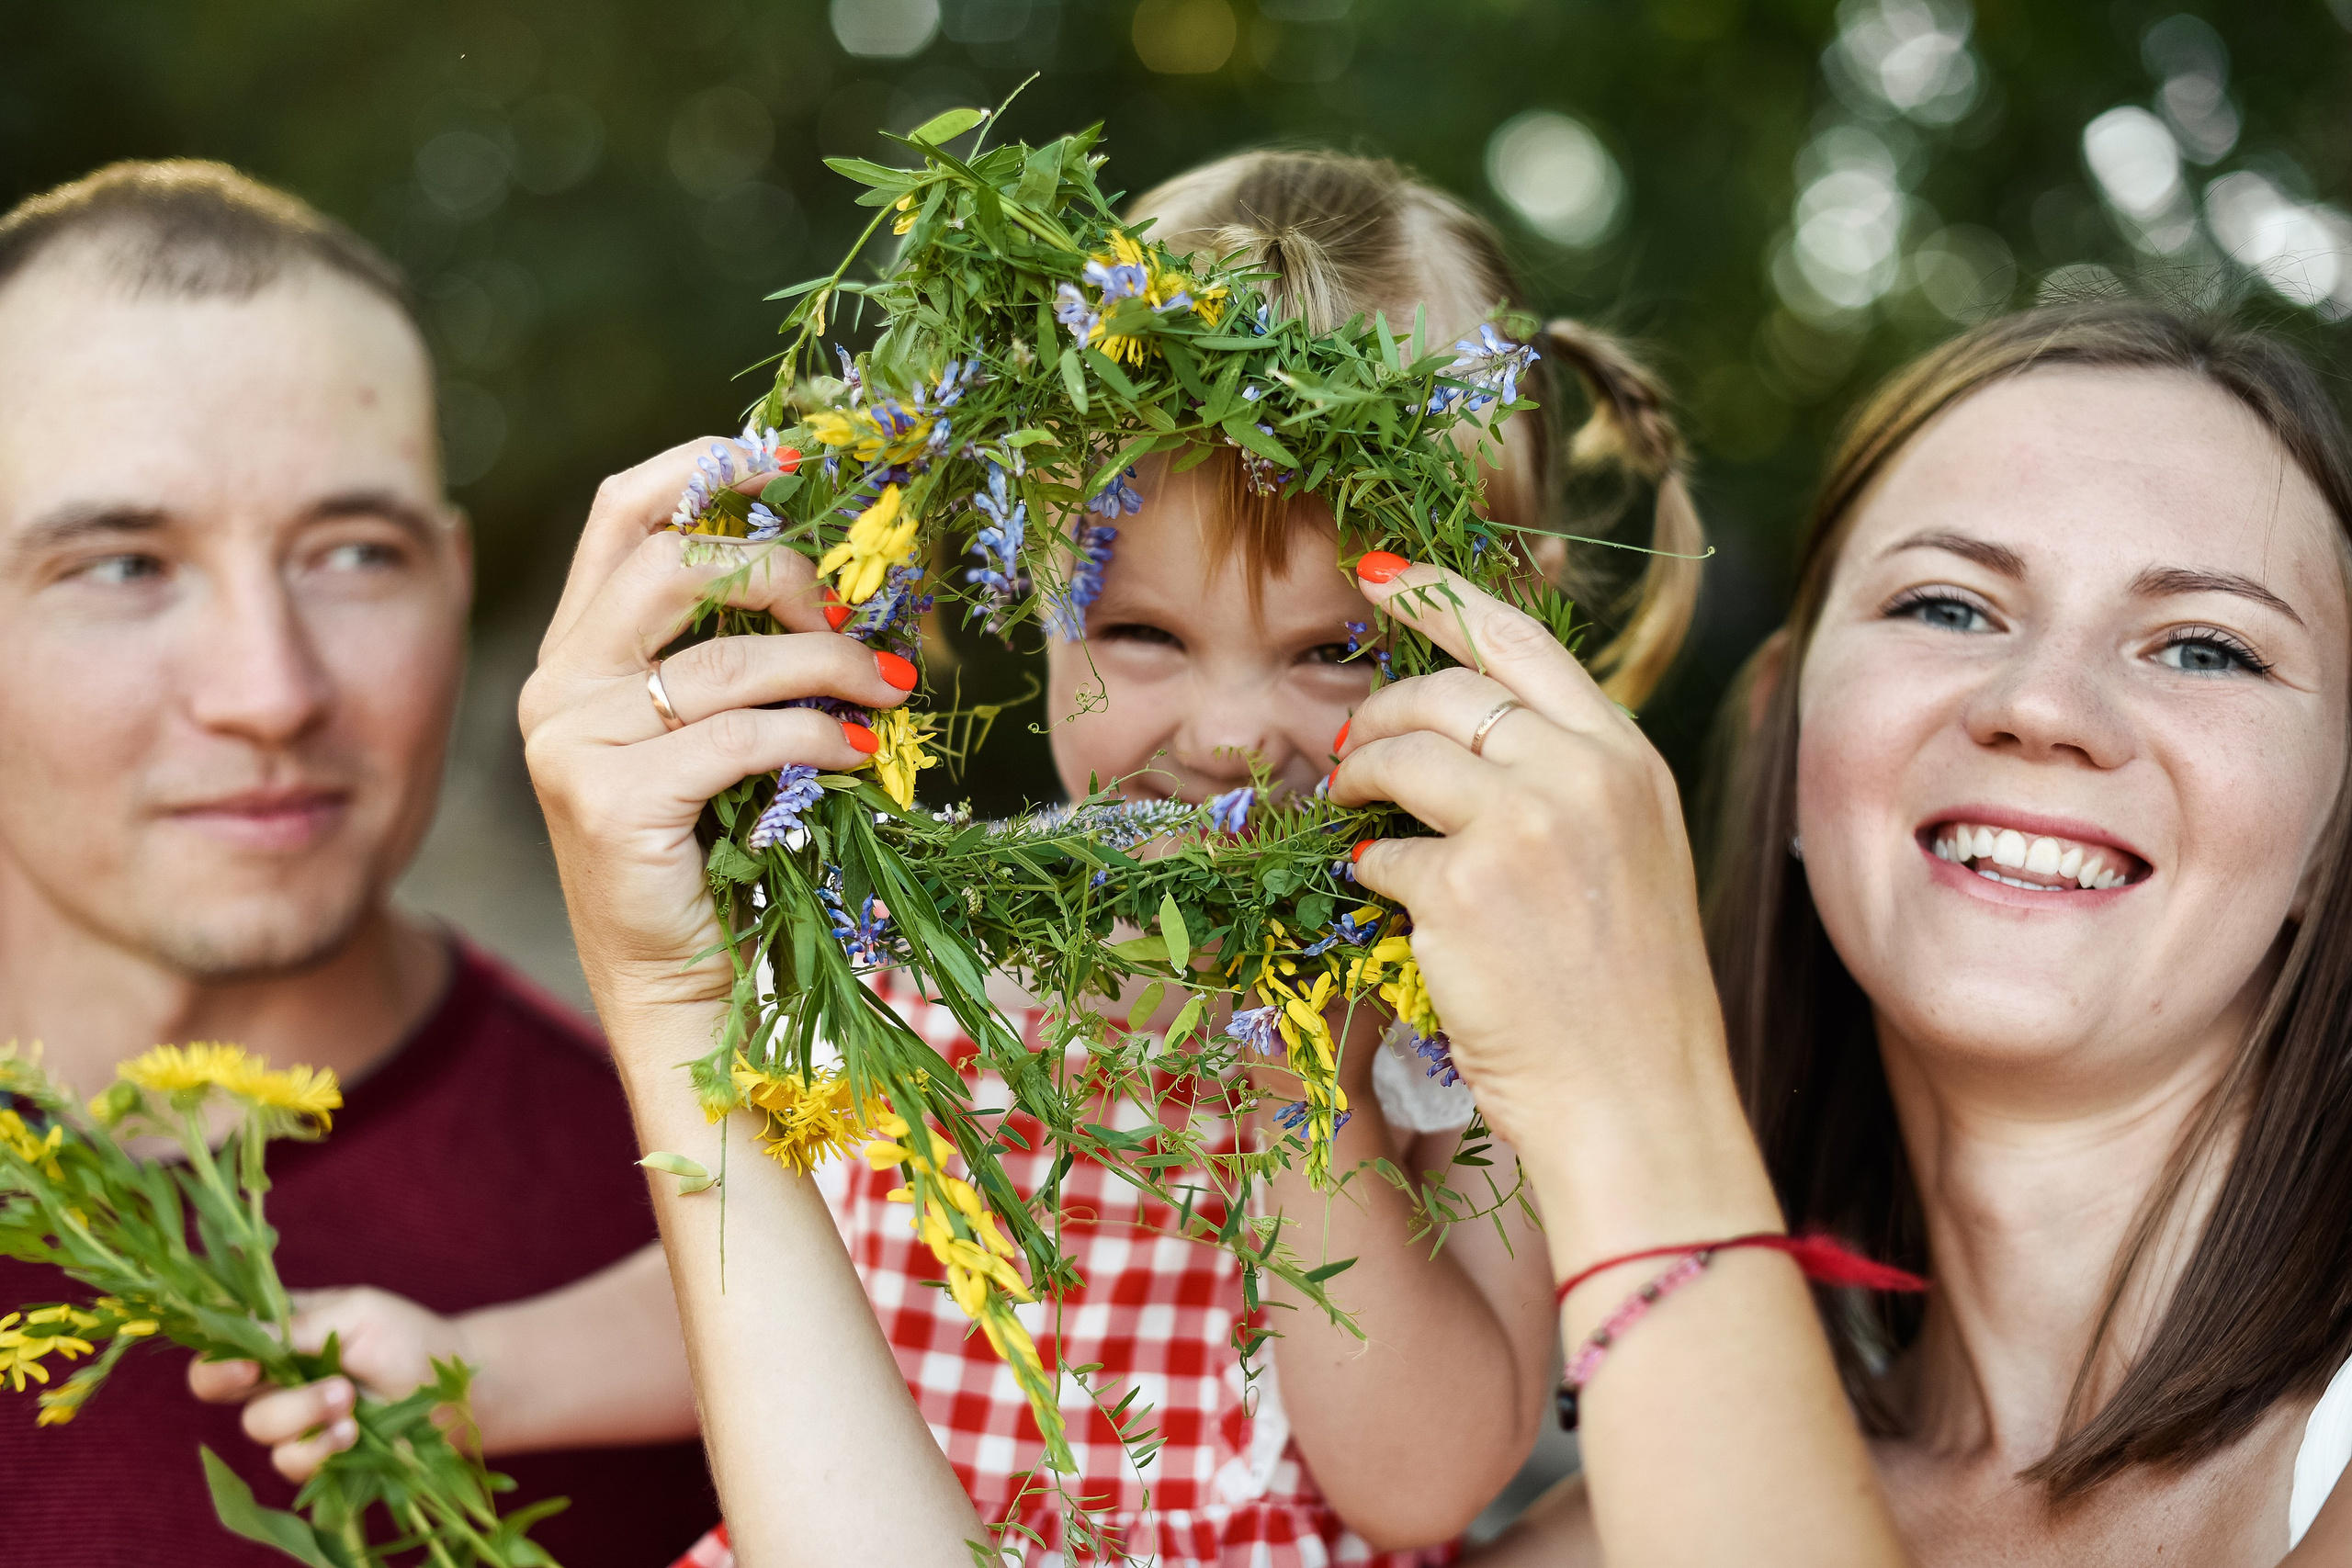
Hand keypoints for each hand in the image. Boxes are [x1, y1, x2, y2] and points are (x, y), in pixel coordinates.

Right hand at [187, 1286, 471, 1482]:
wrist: (452, 1387)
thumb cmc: (405, 1336)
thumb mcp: (357, 1312)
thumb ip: (298, 1326)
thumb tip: (244, 1339)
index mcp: (276, 1329)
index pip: (220, 1341)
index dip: (218, 1356)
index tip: (248, 1366)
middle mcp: (272, 1373)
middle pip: (219, 1389)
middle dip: (270, 1387)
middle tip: (328, 1384)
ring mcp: (289, 1416)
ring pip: (259, 1426)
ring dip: (305, 1414)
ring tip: (350, 1399)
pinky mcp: (310, 1453)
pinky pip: (288, 1461)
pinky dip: (319, 1447)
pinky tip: (352, 1432)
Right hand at [518, 439, 914, 1032]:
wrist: (675, 987)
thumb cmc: (713, 857)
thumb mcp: (715, 735)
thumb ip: (736, 656)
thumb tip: (839, 584)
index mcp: (577, 652)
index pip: (622, 513)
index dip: (704, 465)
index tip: (792, 454)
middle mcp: (557, 686)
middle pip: (671, 562)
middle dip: (780, 571)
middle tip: (852, 616)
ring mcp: (574, 743)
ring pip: (726, 659)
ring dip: (830, 665)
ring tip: (891, 692)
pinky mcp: (611, 801)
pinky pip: (743, 736)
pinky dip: (817, 736)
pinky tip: (858, 753)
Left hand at [1327, 559, 1731, 1186]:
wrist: (1641, 1100)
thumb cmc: (1628, 996)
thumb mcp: (1633, 852)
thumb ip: (1566, 779)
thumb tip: (1462, 734)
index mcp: (1628, 758)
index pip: (1520, 641)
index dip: (1440, 597)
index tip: (1381, 574)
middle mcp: (1583, 775)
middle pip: (1444, 692)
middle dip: (1378, 711)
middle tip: (1346, 748)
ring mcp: (1523, 827)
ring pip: (1399, 759)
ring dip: (1356, 778)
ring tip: (1346, 807)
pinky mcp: (1465, 891)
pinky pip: (1379, 856)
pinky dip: (1368, 875)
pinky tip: (1392, 906)